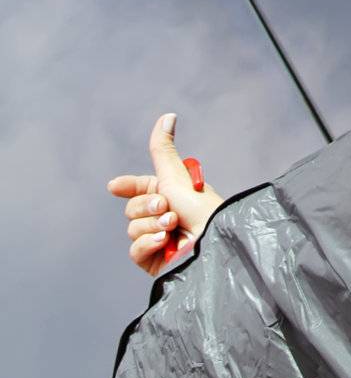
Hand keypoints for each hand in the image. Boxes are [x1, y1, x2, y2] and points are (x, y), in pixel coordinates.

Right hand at [107, 113, 223, 277]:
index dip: (127, 186)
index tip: (114, 186)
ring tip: (172, 226)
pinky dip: (148, 243)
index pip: (140, 188)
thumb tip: (168, 115)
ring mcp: (158, 240)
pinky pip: (135, 250)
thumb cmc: (200, 207)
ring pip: (132, 228)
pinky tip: (164, 242)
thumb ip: (163, 149)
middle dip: (147, 206)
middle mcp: (165, 217)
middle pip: (132, 208)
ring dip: (151, 224)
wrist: (210, 241)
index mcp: (172, 195)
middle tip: (168, 208)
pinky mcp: (155, 262)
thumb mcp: (175, 175)